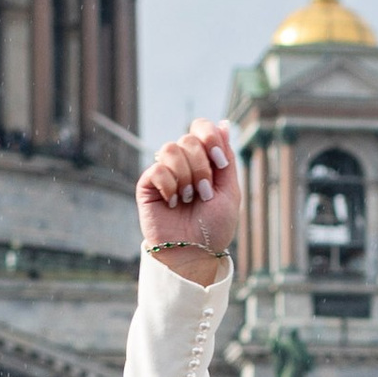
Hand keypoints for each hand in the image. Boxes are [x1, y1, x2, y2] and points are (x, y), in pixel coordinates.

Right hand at [137, 120, 240, 263]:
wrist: (194, 253)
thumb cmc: (214, 228)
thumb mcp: (230, 191)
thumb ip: (227, 157)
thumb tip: (224, 124)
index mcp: (204, 160)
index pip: (201, 127)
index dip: (210, 137)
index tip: (220, 162)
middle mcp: (183, 163)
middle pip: (188, 138)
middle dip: (202, 167)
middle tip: (203, 193)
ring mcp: (164, 172)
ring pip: (170, 149)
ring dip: (186, 177)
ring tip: (188, 199)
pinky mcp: (148, 184)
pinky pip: (157, 169)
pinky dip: (169, 186)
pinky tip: (172, 203)